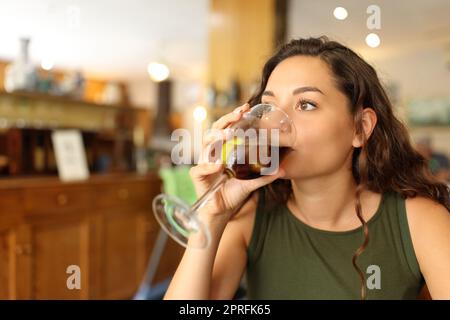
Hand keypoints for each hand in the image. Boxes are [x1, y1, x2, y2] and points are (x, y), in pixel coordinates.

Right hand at [189, 103, 284, 221]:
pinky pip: (199, 168)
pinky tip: (216, 165)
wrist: (222, 211)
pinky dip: (208, 166)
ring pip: (205, 144)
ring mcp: (204, 162)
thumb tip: (281, 169)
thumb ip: (264, 176)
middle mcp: (212, 152)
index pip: (227, 128)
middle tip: (238, 116)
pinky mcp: (197, 176)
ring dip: (216, 138)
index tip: (245, 108)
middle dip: (225, 121)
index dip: (234, 117)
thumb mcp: (251, 182)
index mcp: (223, 149)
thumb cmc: (233, 192)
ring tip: (227, 136)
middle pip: (214, 130)